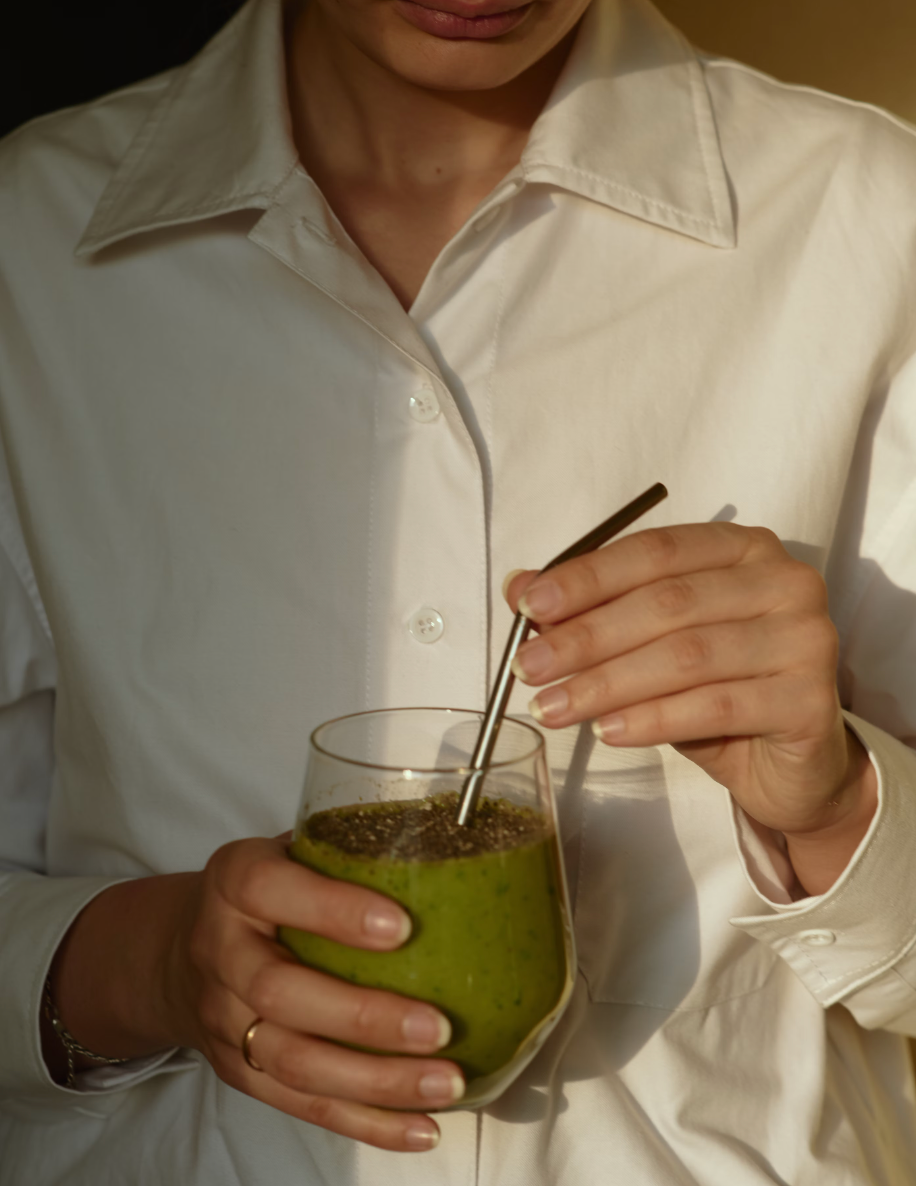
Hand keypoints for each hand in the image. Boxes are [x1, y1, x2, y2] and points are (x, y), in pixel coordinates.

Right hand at [46, 839, 461, 1151]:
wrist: (179, 952)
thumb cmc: (266, 892)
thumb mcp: (290, 850)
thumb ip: (348, 851)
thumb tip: (454, 848)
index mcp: (236, 881)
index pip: (273, 889)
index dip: (334, 911)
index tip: (401, 927)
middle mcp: (221, 950)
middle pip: (282, 994)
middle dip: (364, 1018)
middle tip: (439, 1027)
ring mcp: (224, 1020)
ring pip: (294, 1063)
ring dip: (375, 1083)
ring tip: (446, 1083)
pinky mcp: (240, 1072)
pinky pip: (302, 1105)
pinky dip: (365, 1123)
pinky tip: (420, 1128)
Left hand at [504, 523, 877, 892]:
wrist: (791, 765)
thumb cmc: (718, 691)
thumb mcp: (649, 646)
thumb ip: (593, 611)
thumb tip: (519, 589)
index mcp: (741, 549)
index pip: (654, 551)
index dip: (587, 578)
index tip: (529, 606)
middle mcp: (783, 581)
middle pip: (667, 603)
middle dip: (586, 637)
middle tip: (528, 667)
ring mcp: (805, 637)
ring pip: (686, 656)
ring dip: (607, 683)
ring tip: (553, 707)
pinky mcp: (810, 699)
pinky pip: (715, 706)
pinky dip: (652, 719)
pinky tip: (608, 731)